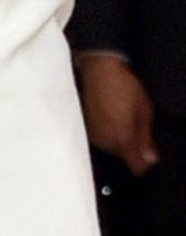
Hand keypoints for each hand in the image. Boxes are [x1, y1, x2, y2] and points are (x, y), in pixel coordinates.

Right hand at [77, 52, 158, 175]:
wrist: (100, 70)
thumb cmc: (125, 87)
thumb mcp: (144, 112)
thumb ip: (146, 139)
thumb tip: (150, 160)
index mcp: (123, 138)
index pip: (136, 166)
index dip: (144, 162)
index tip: (148, 153)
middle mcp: (105, 141)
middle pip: (123, 157)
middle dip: (131, 147)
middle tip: (136, 125)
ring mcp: (93, 133)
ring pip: (111, 148)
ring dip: (118, 139)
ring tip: (121, 117)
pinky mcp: (84, 126)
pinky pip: (100, 138)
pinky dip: (107, 132)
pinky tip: (110, 117)